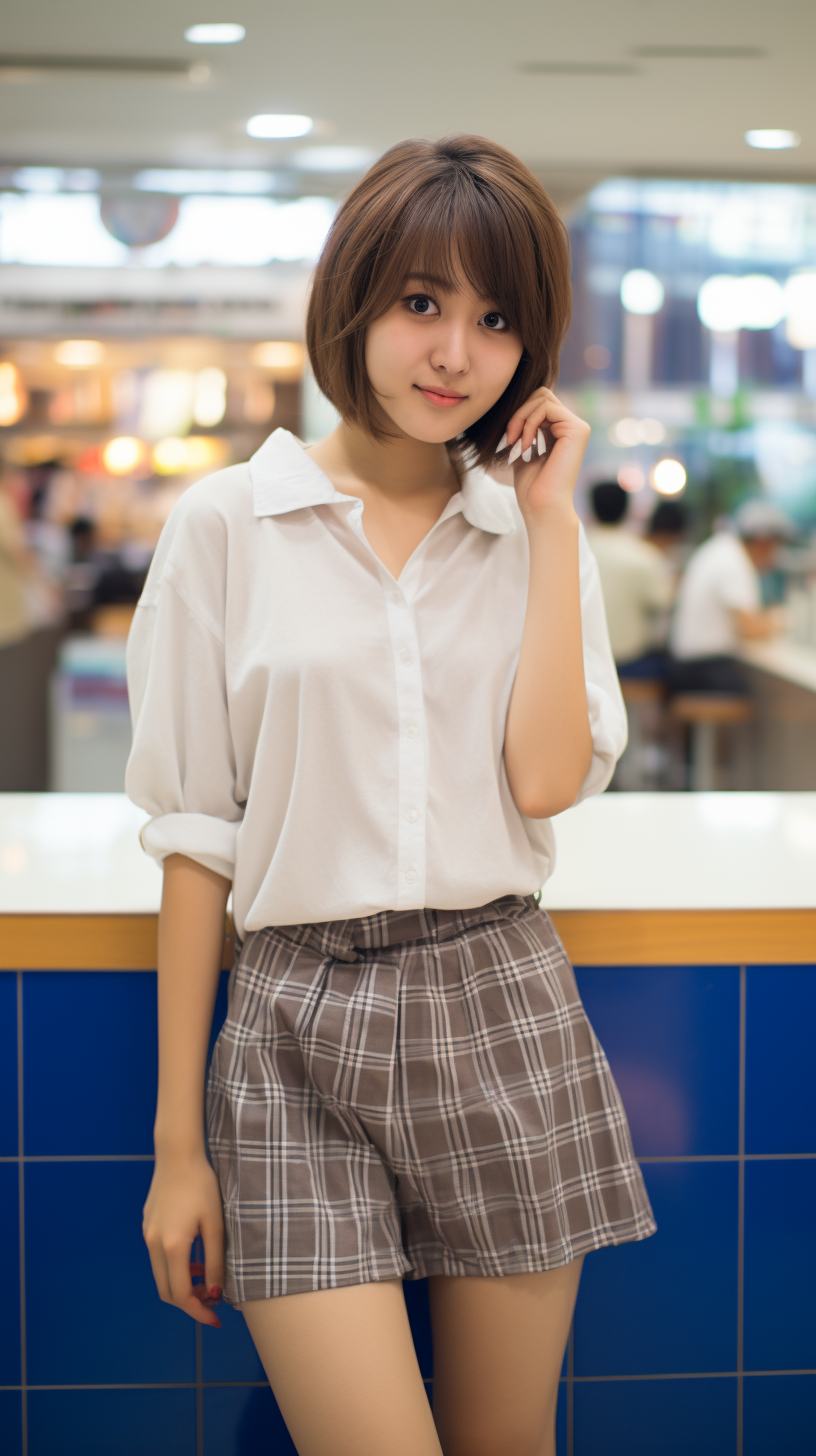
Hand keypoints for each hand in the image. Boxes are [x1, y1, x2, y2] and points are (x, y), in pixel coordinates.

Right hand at [142, 1151, 224, 1326]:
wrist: (178, 1155)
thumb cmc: (202, 1185)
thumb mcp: (215, 1224)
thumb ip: (215, 1261)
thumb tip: (214, 1292)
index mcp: (172, 1246)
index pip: (180, 1295)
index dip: (198, 1311)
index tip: (216, 1317)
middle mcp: (154, 1244)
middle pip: (166, 1291)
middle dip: (188, 1302)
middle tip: (212, 1301)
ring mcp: (147, 1235)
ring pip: (161, 1275)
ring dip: (181, 1285)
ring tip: (205, 1279)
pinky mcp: (147, 1227)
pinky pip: (158, 1259)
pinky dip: (174, 1268)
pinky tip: (194, 1258)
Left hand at [499, 386, 590, 526]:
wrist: (542, 507)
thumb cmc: (531, 485)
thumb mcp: (523, 448)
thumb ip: (524, 426)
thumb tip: (514, 401)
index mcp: (561, 430)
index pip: (537, 402)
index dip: (518, 413)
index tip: (507, 438)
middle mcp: (572, 426)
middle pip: (540, 394)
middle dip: (519, 411)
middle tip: (509, 438)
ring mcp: (577, 426)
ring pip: (542, 397)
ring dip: (521, 417)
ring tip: (515, 442)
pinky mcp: (578, 429)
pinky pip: (546, 407)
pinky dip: (529, 422)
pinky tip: (526, 444)